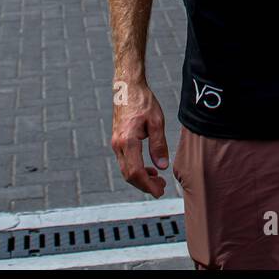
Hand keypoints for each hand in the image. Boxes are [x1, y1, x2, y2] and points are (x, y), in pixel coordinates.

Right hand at [110, 80, 168, 196]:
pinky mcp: (117, 141)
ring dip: (141, 178)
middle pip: (129, 175)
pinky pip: (125, 162)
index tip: (160, 191)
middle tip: (161, 188)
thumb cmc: (143, 102)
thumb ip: (159, 145)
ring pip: (126, 170)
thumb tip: (162, 166)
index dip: (148, 186)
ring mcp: (116, 143)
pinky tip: (149, 168)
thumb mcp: (156, 122)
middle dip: (145, 185)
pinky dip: (136, 169)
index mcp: (128, 141)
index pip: (136, 172)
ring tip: (158, 179)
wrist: (127, 88)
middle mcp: (118, 145)